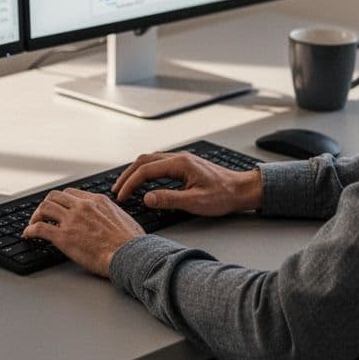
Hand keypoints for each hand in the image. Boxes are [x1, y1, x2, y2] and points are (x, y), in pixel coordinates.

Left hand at [21, 188, 143, 276]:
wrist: (130, 254)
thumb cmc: (132, 242)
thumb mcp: (124, 218)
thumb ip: (112, 214)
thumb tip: (113, 218)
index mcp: (97, 201)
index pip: (71, 193)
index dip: (62, 201)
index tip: (58, 208)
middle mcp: (82, 206)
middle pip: (54, 197)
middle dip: (46, 205)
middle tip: (42, 215)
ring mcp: (71, 220)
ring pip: (44, 208)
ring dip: (35, 216)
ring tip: (33, 223)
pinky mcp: (63, 237)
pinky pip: (39, 228)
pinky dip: (30, 230)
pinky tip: (28, 235)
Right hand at [112, 151, 262, 216]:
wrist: (242, 190)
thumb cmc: (223, 196)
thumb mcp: (196, 202)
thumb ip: (169, 199)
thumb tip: (147, 198)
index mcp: (180, 163)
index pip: (146, 170)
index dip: (130, 184)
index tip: (122, 197)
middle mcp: (179, 158)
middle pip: (144, 161)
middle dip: (127, 175)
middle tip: (117, 191)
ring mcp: (181, 160)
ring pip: (150, 161)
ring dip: (135, 173)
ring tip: (125, 187)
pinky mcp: (184, 166)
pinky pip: (158, 164)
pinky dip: (145, 172)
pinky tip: (144, 183)